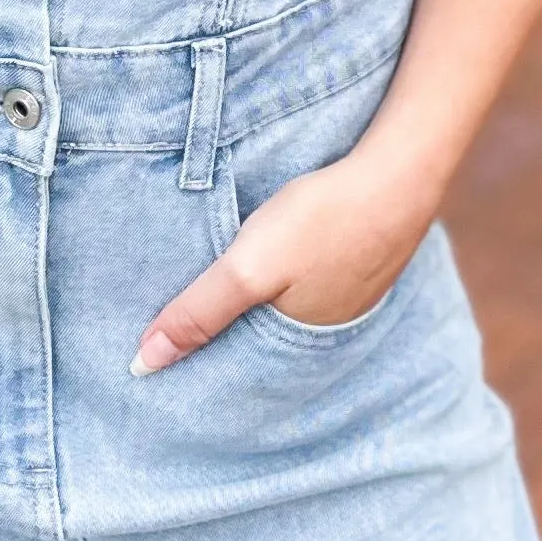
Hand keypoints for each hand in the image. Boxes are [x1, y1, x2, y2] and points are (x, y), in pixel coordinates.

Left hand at [132, 147, 437, 373]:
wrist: (399, 173)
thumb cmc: (324, 220)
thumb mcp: (248, 268)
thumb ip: (198, 313)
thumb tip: (142, 364)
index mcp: (296, 345)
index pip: (236, 367)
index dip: (201, 359)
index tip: (159, 353)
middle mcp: (325, 333)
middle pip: (259, 339)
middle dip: (224, 333)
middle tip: (178, 321)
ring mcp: (348, 300)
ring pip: (285, 310)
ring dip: (258, 302)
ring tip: (221, 288)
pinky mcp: (358, 267)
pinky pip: (310, 284)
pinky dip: (287, 278)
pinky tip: (276, 259)